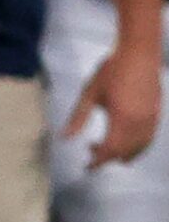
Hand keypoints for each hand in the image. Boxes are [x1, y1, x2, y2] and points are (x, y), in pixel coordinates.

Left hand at [65, 46, 161, 168]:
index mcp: (122, 120)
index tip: (86, 167)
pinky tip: (124, 142)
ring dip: (123, 154)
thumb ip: (78, 118)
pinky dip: (136, 147)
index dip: (98, 162)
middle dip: (108, 157)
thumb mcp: (89, 94)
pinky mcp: (157, 115)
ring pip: (139, 148)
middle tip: (90, 151)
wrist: (139, 54)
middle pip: (125, 152)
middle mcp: (140, 124)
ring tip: (104, 147)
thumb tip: (64, 138)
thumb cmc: (110, 71)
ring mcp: (151, 120)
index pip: (110, 150)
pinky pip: (148, 139)